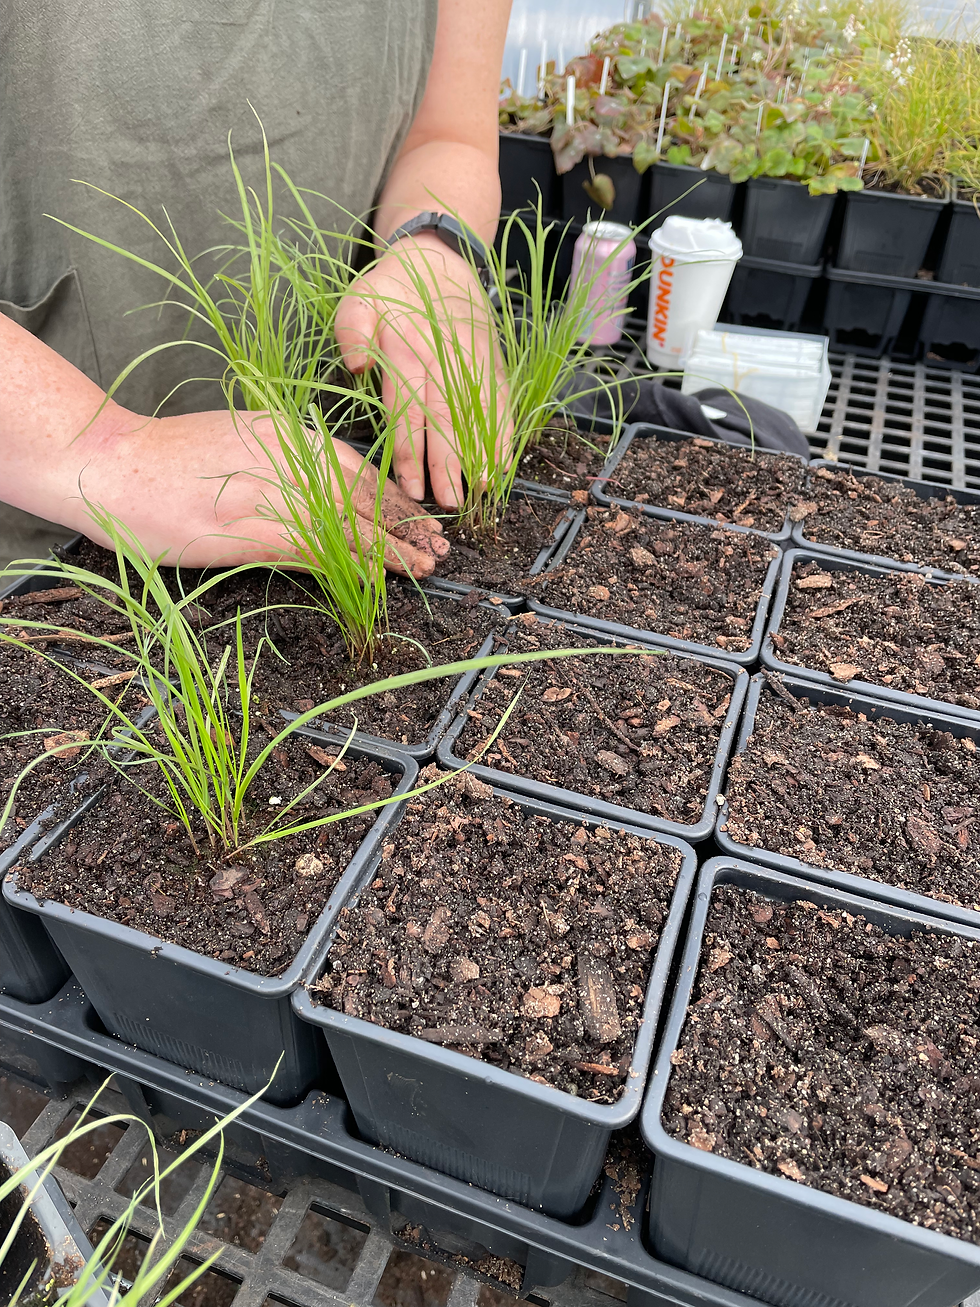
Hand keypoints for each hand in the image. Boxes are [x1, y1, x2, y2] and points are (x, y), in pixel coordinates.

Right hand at [74, 406, 448, 575]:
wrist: (111, 464)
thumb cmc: (165, 459)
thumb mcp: (234, 442)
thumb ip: (277, 462)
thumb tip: (312, 492)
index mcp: (285, 433)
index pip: (357, 466)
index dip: (393, 495)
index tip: (418, 515)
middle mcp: (290, 458)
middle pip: (366, 494)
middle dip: (406, 522)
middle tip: (439, 545)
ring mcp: (275, 493)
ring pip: (354, 523)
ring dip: (395, 546)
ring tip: (427, 565)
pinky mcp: (257, 531)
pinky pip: (324, 549)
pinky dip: (358, 562)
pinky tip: (382, 576)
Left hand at [334, 232, 508, 508]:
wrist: (437, 260)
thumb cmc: (390, 291)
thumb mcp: (358, 299)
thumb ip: (352, 329)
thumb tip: (357, 365)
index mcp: (408, 349)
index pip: (408, 409)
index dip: (411, 452)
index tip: (412, 487)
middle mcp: (445, 359)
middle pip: (447, 418)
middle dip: (449, 463)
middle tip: (449, 502)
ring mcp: (473, 362)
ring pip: (478, 412)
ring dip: (482, 451)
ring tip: (484, 487)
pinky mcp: (492, 363)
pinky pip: (501, 401)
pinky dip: (504, 431)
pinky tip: (504, 462)